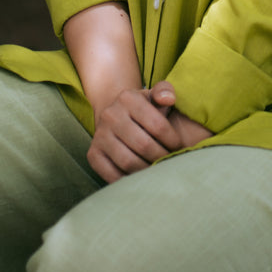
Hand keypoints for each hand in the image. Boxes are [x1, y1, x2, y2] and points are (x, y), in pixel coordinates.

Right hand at [88, 83, 211, 182]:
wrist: (114, 117)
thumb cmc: (143, 108)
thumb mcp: (153, 95)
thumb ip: (164, 91)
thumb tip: (169, 99)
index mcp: (128, 98)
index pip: (157, 125)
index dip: (172, 140)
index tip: (178, 147)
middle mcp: (110, 115)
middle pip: (143, 145)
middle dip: (161, 157)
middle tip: (170, 163)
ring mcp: (99, 136)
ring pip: (128, 162)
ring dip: (147, 170)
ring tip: (158, 171)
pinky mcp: (93, 154)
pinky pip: (112, 174)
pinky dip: (129, 180)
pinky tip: (140, 178)